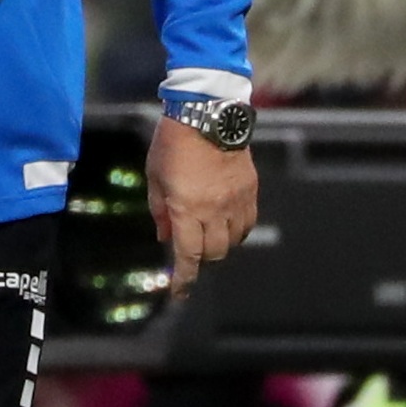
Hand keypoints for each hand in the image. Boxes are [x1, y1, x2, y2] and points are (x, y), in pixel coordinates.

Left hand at [146, 115, 256, 298]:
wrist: (207, 114)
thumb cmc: (172, 143)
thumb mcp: (154, 176)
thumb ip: (159, 209)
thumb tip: (164, 236)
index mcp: (186, 208)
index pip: (188, 254)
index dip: (184, 278)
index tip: (180, 292)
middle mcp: (214, 210)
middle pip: (213, 253)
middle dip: (200, 259)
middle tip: (190, 251)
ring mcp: (235, 201)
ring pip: (232, 241)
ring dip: (219, 245)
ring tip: (206, 234)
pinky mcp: (250, 191)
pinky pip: (247, 223)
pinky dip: (236, 230)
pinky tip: (226, 223)